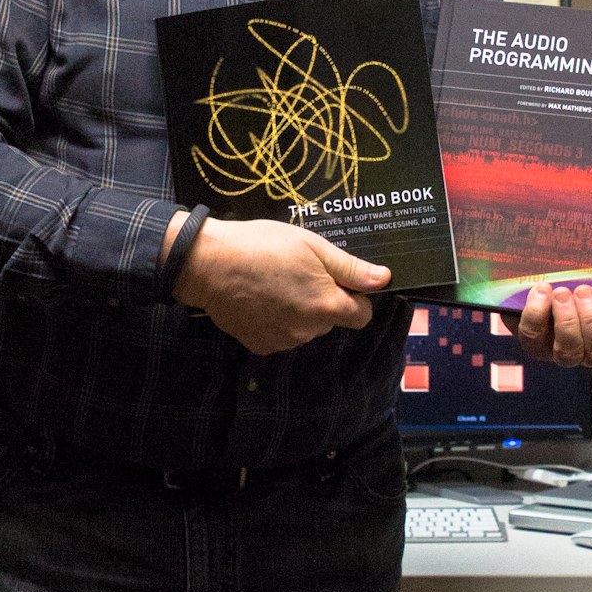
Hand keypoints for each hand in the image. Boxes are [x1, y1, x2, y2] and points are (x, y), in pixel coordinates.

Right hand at [171, 215, 389, 355]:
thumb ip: (350, 268)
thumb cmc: (262, 246)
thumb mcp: (312, 246)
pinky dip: (276, 320)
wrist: (208, 264)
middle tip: (298, 272)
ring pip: (305, 327)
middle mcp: (308, 331)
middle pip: (331, 320)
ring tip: (274, 283)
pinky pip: (280, 334)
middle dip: (322, 300)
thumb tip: (384, 280)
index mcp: (326, 306)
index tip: (336, 278)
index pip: (362, 315)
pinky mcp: (260, 345)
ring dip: (299, 311)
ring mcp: (282, 341)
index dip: (355, 296)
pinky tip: (259, 298)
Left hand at [516, 283, 591, 367]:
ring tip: (562, 293)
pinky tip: (542, 291)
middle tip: (584, 291)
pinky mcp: (535, 345)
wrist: (541, 283)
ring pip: (569, 350)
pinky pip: (535, 336)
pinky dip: (537, 314)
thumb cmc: (579, 280)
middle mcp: (590, 352)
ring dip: (566, 320)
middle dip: (591, 320)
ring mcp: (562, 352)